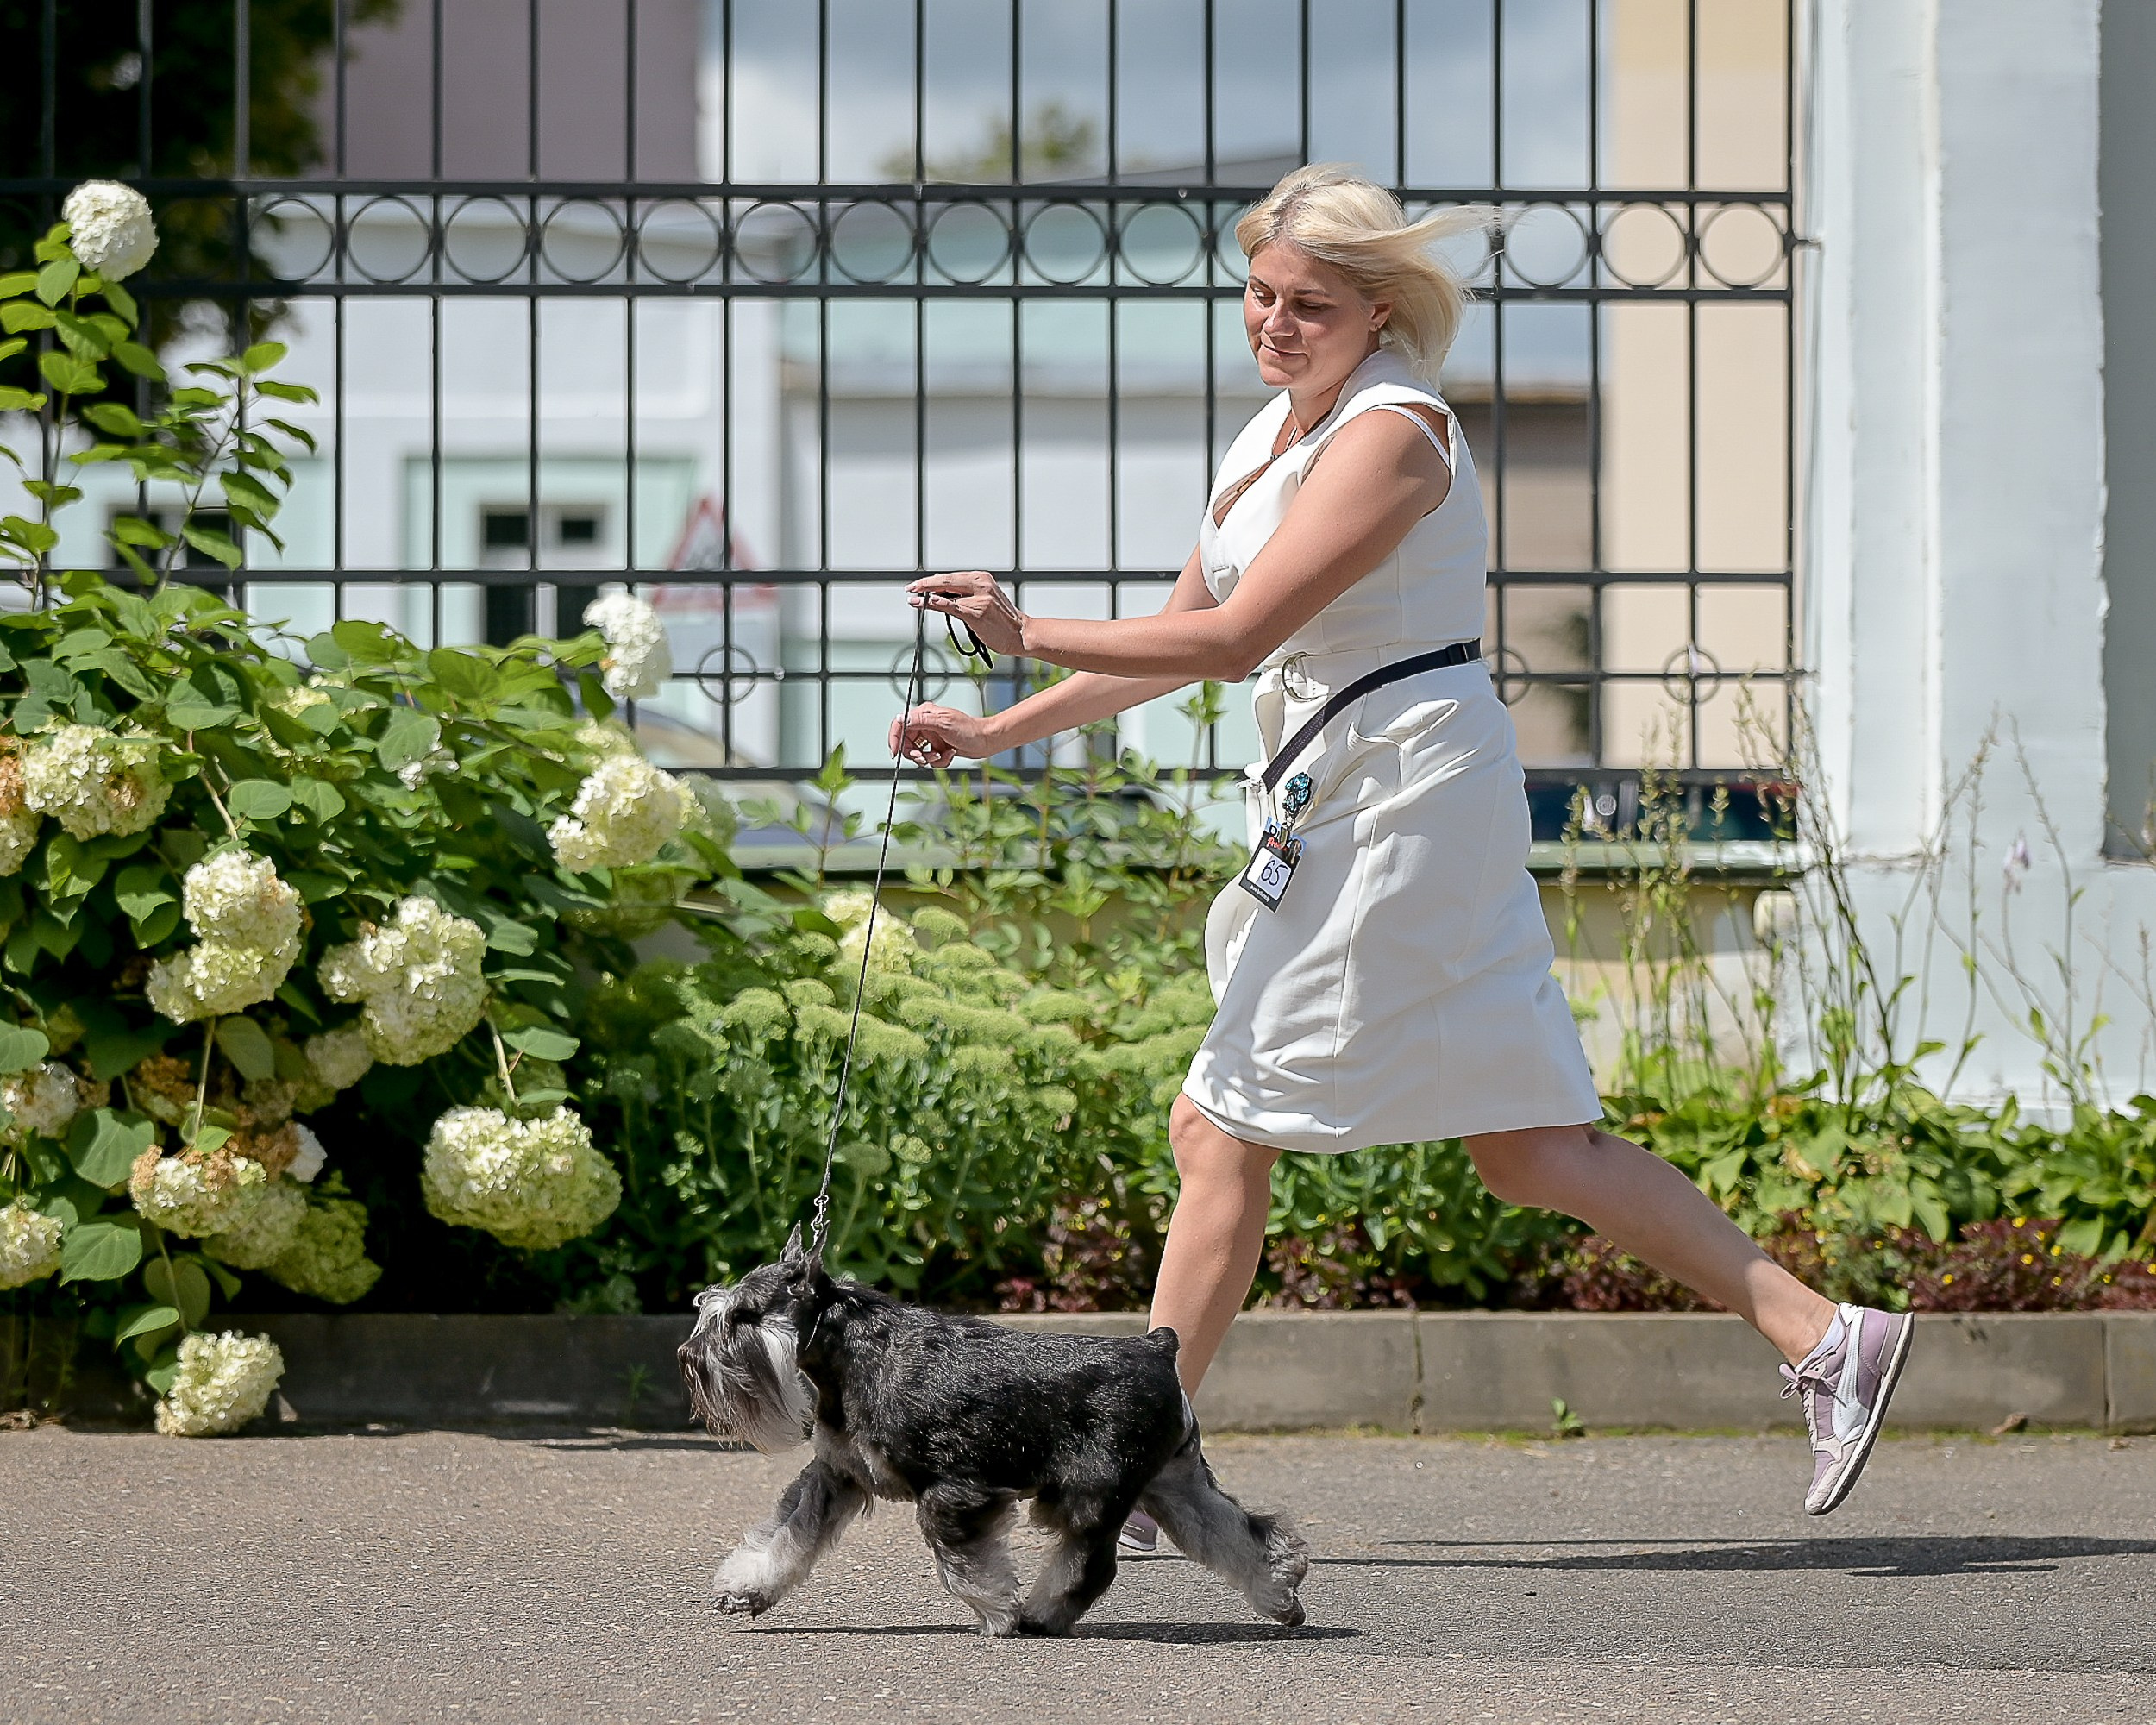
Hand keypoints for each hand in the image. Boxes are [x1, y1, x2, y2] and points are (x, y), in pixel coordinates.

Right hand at [889, 702, 995, 767]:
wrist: (985, 741)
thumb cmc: (969, 730)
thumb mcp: (943, 724)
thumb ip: (920, 721)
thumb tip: (901, 719)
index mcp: (924, 715)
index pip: (900, 725)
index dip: (894, 739)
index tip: (895, 752)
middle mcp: (925, 725)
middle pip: (907, 743)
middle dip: (916, 754)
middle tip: (924, 757)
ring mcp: (931, 737)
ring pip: (918, 754)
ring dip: (929, 758)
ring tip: (941, 754)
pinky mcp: (937, 747)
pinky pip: (929, 759)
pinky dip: (939, 761)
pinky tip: (949, 754)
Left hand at [907, 570, 1026, 656]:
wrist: (1021, 634)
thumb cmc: (1002, 620)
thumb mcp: (985, 599)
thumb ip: (966, 594)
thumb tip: (940, 592)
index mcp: (982, 578)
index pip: (951, 577)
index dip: (932, 581)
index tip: (918, 585)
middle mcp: (981, 584)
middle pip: (946, 580)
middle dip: (925, 584)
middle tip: (910, 588)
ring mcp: (980, 598)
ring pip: (946, 593)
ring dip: (926, 595)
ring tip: (912, 598)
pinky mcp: (977, 613)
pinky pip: (952, 607)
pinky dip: (937, 604)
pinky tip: (926, 603)